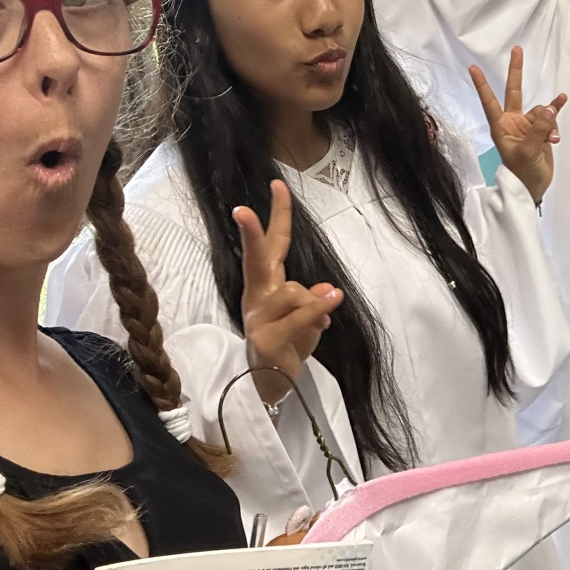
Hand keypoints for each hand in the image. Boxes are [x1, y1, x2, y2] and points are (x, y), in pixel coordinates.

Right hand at [233, 179, 343, 404]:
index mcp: (266, 284)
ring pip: (295, 292)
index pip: (272, 244)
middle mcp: (257, 296)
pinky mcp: (266, 339)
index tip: (276, 185)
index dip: (276, 215)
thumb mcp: (306, 316)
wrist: (271, 384)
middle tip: (242, 211)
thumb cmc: (288, 342)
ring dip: (315, 306)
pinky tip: (327, 315)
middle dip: (251, 234)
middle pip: (256, 259)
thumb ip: (313, 298)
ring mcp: (257, 317)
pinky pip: (301, 316)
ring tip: (313, 326)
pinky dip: (318, 312)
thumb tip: (326, 292)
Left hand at [470, 46, 566, 203]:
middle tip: (517, 49)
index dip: (482, 85)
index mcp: (501, 126)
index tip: (473, 68)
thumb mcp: (528, 152)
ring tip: (553, 140)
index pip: (490, 101)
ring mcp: (528, 125)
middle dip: (517, 71)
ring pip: (541, 111)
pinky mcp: (542, 130)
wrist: (533, 188)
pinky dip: (556, 113)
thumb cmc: (522, 173)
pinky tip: (562, 101)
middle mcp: (512, 122)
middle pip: (515, 91)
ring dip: (549, 122)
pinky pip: (551, 116)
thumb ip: (539, 129)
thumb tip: (551, 107)